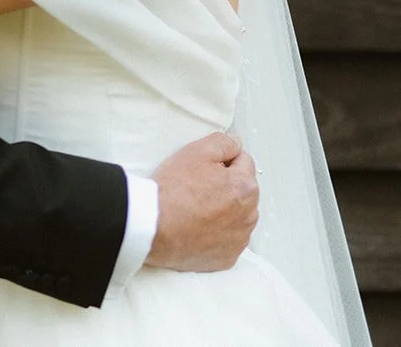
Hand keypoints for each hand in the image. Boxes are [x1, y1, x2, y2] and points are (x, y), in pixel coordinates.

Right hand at [145, 132, 258, 271]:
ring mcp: (239, 240)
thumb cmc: (173, 190)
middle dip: (225, 186)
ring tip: (194, 209)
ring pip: (236, 216)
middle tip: (195, 188)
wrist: (151, 227)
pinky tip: (196, 228)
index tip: (202, 169)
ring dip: (223, 211)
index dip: (221, 161)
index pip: (243, 162)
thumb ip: (224, 142)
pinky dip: (216, 234)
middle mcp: (249, 216)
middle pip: (241, 191)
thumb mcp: (197, 151)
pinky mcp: (226, 258)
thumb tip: (236, 144)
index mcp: (246, 187)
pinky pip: (227, 240)